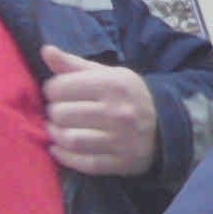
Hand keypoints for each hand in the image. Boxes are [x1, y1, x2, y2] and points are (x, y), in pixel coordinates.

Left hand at [42, 46, 158, 176]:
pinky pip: (81, 162)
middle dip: (54, 112)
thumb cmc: (129, 96)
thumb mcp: (108, 74)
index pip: (60, 87)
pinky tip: (60, 148)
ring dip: (56, 134)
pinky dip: (64, 156)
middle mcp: (117, 111)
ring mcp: (119, 139)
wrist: (166, 127)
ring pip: (69, 139)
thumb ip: (75, 64)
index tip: (60, 92)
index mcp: (114, 84)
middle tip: (61, 111)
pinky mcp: (118, 162)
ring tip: (59, 129)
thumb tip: (46, 50)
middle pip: (61, 114)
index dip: (54, 89)